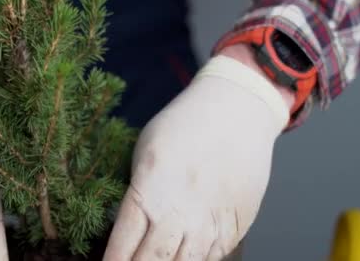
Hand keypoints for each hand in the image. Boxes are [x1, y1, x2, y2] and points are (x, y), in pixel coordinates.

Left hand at [103, 55, 289, 259]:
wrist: (236, 113)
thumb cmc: (184, 126)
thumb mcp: (144, 153)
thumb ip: (135, 194)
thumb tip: (126, 229)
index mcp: (148, 192)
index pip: (122, 247)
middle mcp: (178, 213)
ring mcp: (208, 224)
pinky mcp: (234, 227)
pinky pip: (211, 258)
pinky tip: (184, 256)